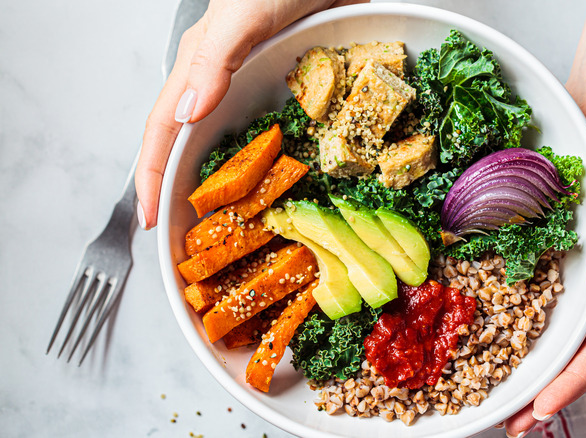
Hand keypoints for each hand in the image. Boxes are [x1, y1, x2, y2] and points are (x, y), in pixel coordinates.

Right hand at [135, 0, 365, 229]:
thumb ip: (213, 61)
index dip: (154, 176)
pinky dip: (265, 166)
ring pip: (228, 146)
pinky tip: (275, 187)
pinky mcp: (284, 90)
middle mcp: (220, 83)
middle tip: (190, 240)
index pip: (164, 131)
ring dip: (225, 185)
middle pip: (191, 147)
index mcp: (199, 67)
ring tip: (228, 226)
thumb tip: (187, 115)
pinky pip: (268, 136)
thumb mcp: (242, 17)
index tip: (152, 220)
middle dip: (184, 192)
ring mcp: (252, 89)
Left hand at [501, 0, 585, 433]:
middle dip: (544, 388)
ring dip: (525, 362)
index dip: (573, 378)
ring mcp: (574, 261)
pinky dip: (511, 315)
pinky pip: (530, 285)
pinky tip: (485, 330)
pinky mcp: (549, 242)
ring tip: (494, 394)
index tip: (540, 410)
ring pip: (550, 324)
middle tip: (510, 423)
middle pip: (573, 344)